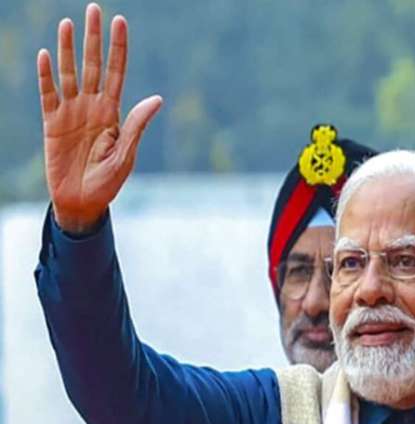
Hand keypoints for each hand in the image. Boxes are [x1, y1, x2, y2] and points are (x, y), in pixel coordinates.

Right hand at [38, 3, 161, 232]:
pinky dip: (46, 75)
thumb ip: (137, 125)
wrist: (82, 201)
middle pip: (93, 65)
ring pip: (69, 73)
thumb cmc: (108, 181)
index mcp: (113, 113)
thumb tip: (157, 99)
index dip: (118, 48)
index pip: (116, 72)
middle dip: (94, 38)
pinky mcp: (51, 122)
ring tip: (67, 23)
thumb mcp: (126, 154)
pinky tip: (46, 54)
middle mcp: (92, 106)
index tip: (120, 21)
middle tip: (94, 8)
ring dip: (68, 48)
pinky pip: (48, 93)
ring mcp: (71, 112)